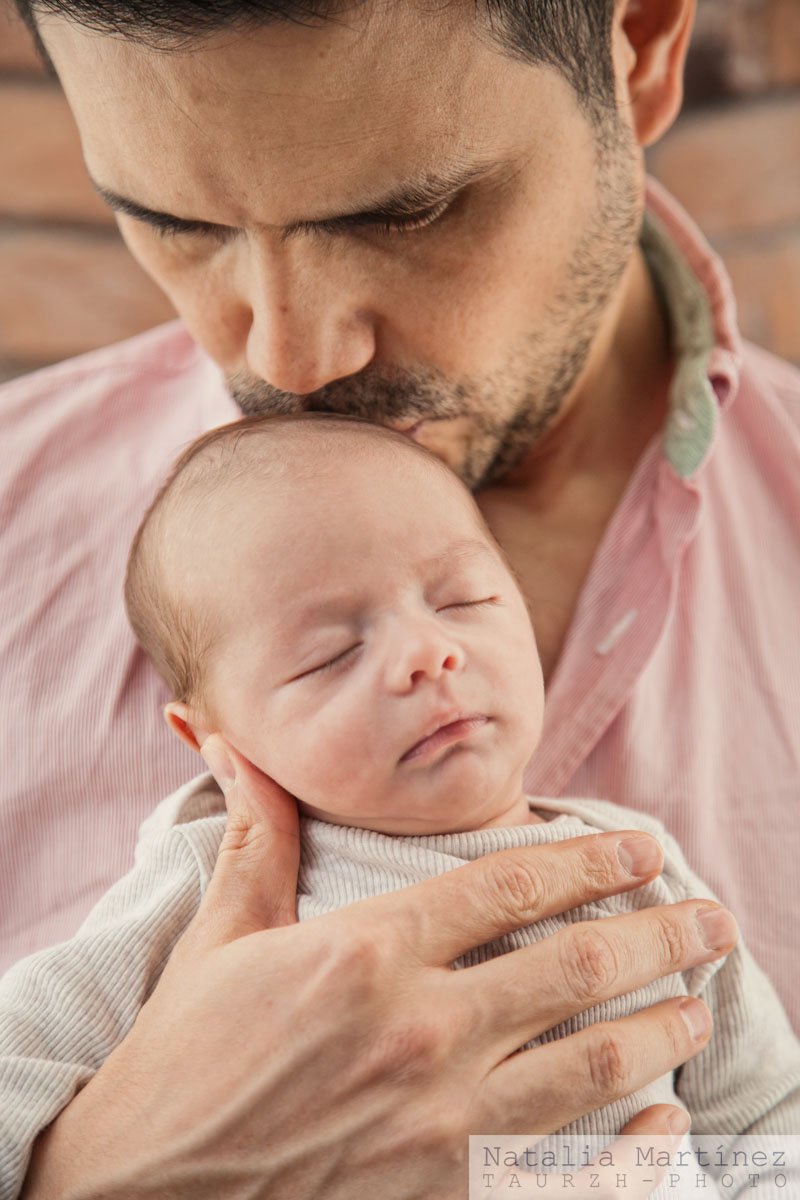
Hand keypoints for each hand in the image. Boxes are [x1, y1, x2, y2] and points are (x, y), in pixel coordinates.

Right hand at [23, 736, 734, 1199]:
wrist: (141, 1191)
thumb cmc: (181, 1060)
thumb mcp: (219, 938)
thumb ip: (257, 838)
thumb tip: (236, 742)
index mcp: (369, 954)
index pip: (511, 885)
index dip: (590, 859)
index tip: (641, 847)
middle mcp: (421, 1032)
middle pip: (576, 966)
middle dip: (658, 933)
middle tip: (709, 918)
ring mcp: (441, 1126)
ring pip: (593, 1064)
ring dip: (662, 1028)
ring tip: (698, 1004)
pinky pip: (574, 1179)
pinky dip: (636, 1154)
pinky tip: (666, 1124)